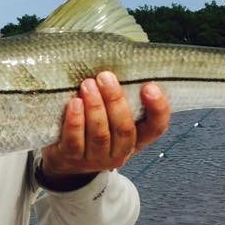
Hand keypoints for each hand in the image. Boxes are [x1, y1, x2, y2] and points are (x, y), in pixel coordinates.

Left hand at [39, 71, 170, 186]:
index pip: (156, 127)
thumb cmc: (93, 129)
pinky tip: (74, 103)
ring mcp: (96, 159)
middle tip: (105, 77)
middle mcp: (120, 153)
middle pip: (124, 128)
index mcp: (137, 139)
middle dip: (115, 101)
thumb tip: (119, 65)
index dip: (158, 108)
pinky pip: (75, 140)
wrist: (66, 159)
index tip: (150, 86)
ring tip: (88, 85)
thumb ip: (120, 100)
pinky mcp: (72, 159)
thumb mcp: (113, 116)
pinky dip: (75, 121)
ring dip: (95, 107)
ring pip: (100, 134)